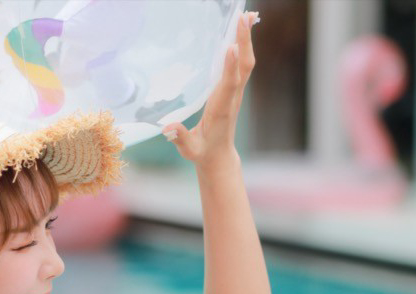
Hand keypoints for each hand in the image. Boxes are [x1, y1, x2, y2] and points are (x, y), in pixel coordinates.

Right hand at [162, 10, 257, 167]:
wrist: (218, 156)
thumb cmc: (202, 151)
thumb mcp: (189, 149)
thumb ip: (180, 138)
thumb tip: (167, 129)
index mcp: (222, 110)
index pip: (229, 85)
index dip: (230, 67)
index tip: (231, 46)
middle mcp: (232, 97)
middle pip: (244, 66)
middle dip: (245, 41)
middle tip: (245, 16)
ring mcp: (235, 91)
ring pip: (246, 62)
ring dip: (247, 38)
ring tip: (248, 15)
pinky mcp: (234, 88)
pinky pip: (242, 64)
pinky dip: (244, 45)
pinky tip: (241, 31)